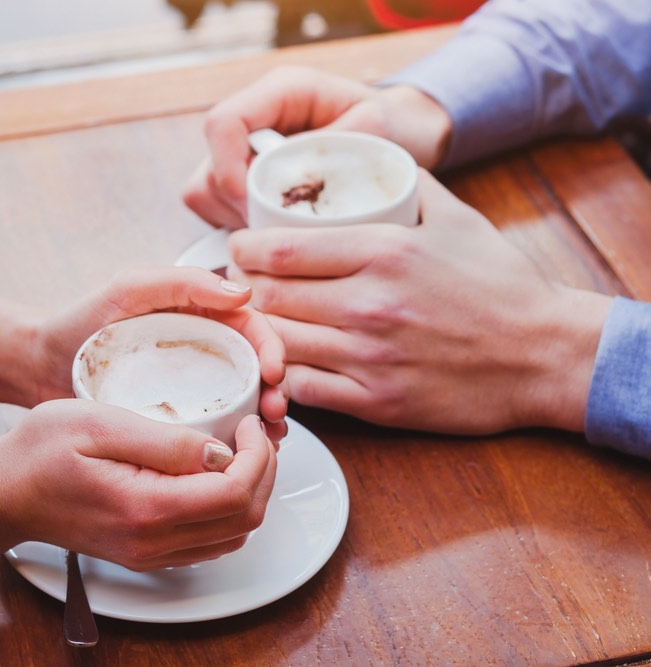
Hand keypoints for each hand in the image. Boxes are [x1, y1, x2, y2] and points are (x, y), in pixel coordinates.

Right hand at [0, 399, 277, 569]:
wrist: (3, 495)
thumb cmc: (41, 451)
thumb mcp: (100, 424)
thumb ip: (165, 441)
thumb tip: (220, 450)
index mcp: (147, 509)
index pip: (236, 495)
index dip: (259, 456)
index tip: (249, 422)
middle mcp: (155, 542)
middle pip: (245, 519)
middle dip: (264, 472)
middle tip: (252, 432)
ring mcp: (151, 553)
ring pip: (234, 534)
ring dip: (250, 491)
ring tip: (239, 449)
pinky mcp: (147, 552)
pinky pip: (210, 541)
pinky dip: (228, 508)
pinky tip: (215, 473)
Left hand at [33, 266, 287, 440]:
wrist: (41, 367)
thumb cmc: (81, 323)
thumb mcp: (129, 290)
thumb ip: (181, 283)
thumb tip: (242, 292)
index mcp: (201, 316)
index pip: (252, 328)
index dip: (272, 348)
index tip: (272, 373)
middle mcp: (204, 351)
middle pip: (257, 369)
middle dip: (276, 391)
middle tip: (274, 413)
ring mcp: (193, 387)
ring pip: (245, 402)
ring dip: (264, 421)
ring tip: (266, 439)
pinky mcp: (178, 418)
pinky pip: (217, 429)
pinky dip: (236, 442)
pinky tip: (240, 455)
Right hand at [182, 66, 452, 228]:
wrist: (405, 139)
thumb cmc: (394, 128)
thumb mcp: (376, 129)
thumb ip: (334, 148)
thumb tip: (294, 179)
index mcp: (281, 93)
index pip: (223, 124)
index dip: (228, 170)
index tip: (256, 206)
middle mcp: (256, 121)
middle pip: (209, 169)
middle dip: (236, 208)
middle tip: (279, 231)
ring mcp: (246, 154)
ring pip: (206, 195)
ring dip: (237, 223)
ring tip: (283, 235)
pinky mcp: (247, 183)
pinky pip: (219, 212)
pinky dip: (240, 230)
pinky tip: (277, 238)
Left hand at [226, 171, 611, 434]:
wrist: (544, 355)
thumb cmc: (500, 286)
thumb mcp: (457, 219)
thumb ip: (406, 186)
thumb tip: (367, 157)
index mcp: (384, 252)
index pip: (280, 249)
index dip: (244, 248)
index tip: (240, 247)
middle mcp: (370, 305)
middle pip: (268, 295)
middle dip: (244, 287)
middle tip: (242, 284)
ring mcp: (371, 358)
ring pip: (278, 343)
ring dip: (260, 331)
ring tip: (258, 320)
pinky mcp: (377, 402)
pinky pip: (303, 390)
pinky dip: (285, 375)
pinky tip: (287, 361)